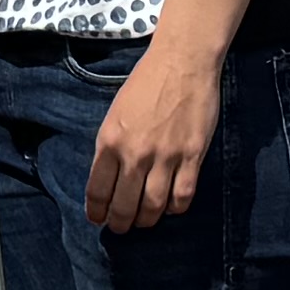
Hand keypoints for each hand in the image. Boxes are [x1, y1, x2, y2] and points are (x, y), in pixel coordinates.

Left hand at [82, 38, 224, 239]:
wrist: (181, 63)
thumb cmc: (146, 83)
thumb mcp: (115, 113)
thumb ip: (111, 146)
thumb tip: (109, 178)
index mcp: (110, 141)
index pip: (98, 190)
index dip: (97, 211)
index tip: (97, 219)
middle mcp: (135, 154)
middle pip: (124, 205)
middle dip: (120, 223)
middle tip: (121, 227)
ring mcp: (165, 157)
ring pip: (153, 206)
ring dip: (146, 220)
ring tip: (144, 222)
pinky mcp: (192, 156)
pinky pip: (182, 195)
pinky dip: (175, 208)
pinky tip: (171, 207)